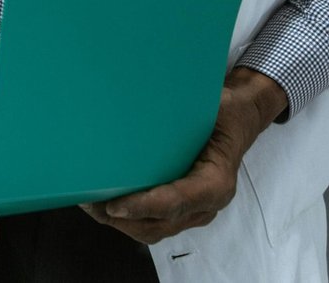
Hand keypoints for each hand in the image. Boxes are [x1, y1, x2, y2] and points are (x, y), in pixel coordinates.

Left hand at [81, 67, 288, 244]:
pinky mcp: (181, 209)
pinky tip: (103, 201)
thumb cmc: (223, 110)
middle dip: (123, 218)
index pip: (179, 201)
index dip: (145, 205)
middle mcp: (207, 203)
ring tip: (89, 203)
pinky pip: (153, 222)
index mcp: (217, 180)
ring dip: (120, 221)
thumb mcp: (213, 104)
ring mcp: (194, 210)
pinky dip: (127, 216)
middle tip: (89, 202)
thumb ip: (184, 109)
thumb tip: (142, 98)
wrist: (238, 118)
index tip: (114, 205)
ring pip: (153, 229)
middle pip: (160, 224)